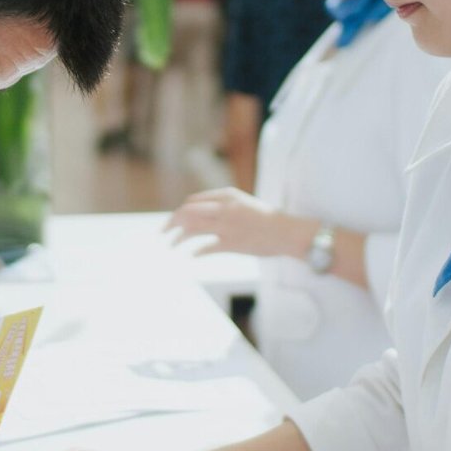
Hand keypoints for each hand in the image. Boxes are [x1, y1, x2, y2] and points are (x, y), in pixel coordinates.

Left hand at [165, 188, 311, 257]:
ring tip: (170, 245)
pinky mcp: (232, 243)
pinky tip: (191, 255)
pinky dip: (196, 252)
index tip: (174, 220)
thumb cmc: (268, 219)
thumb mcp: (244, 203)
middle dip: (171, 222)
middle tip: (162, 231)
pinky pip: (206, 248)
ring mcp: (227, 226)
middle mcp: (224, 208)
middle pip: (187, 212)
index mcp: (227, 195)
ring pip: (192, 229)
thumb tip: (201, 213)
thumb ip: (224, 205)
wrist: (288, 232)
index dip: (180, 211)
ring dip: (177, 237)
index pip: (193, 201)